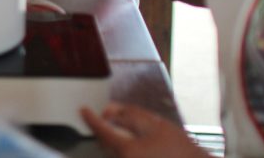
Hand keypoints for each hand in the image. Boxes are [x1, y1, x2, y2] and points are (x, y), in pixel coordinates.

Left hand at [80, 103, 206, 157]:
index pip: (101, 131)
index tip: (84, 110)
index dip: (90, 118)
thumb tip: (108, 110)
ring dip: (110, 141)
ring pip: (110, 152)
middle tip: (103, 117)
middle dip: (101, 130)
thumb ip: (129, 114)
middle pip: (103, 144)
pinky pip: (120, 157)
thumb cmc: (180, 149)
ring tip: (117, 130)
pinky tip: (130, 144)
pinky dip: (119, 149)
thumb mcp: (155, 124)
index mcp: (127, 150)